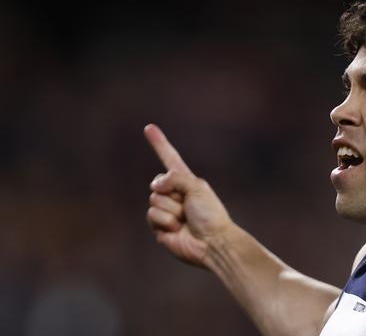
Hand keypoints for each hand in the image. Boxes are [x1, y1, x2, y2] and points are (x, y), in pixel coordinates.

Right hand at [144, 124, 232, 267]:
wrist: (213, 242)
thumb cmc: (210, 214)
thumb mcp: (197, 187)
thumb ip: (175, 178)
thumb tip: (156, 186)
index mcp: (185, 181)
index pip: (169, 158)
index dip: (159, 143)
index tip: (149, 127)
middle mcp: (174, 194)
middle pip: (156, 184)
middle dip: (172, 194)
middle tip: (189, 207)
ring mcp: (166, 210)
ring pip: (153, 200)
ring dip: (171, 210)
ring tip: (185, 219)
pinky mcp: (160, 227)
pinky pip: (151, 215)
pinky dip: (166, 221)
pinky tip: (178, 229)